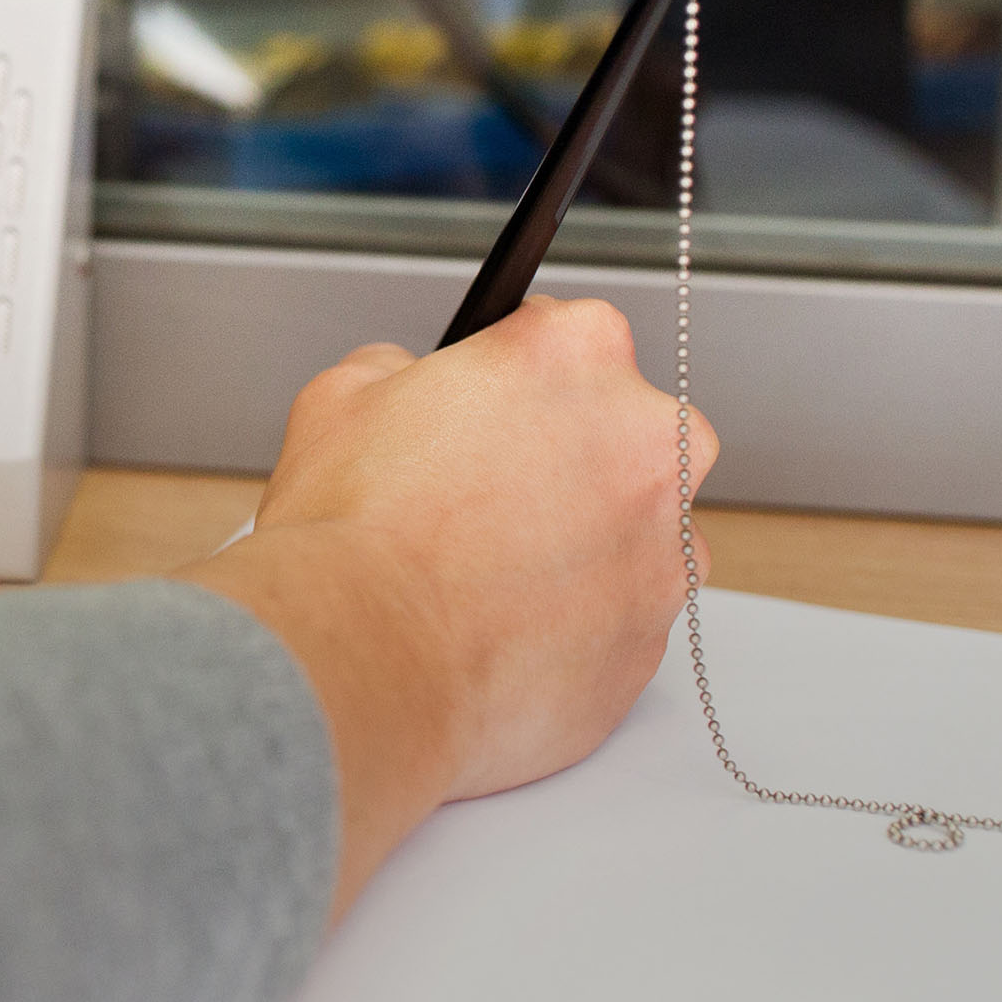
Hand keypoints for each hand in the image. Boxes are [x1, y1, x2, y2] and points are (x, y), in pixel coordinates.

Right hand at [179, 298, 715, 913]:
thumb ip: (398, 370)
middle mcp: (647, 442)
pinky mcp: (651, 639)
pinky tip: (503, 630)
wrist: (357, 666)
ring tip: (487, 578)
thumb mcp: (340, 399)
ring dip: (580, 547)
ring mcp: (662, 547)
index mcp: (578, 355)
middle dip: (567, 460)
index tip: (495, 409)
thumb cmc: (350, 541)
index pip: (574, 336)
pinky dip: (577, 625)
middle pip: (625, 433)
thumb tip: (406, 383)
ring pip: (635, 534)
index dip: (519, 377)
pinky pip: (622, 619)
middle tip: (485, 499)